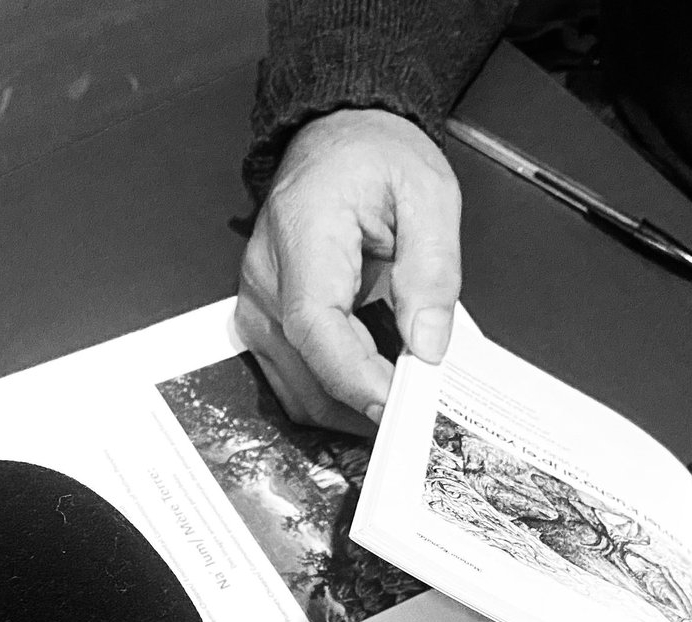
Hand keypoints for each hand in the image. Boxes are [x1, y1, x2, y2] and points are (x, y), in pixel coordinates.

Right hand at [237, 108, 463, 434]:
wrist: (336, 136)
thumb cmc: (375, 157)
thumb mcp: (429, 195)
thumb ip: (432, 270)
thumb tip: (429, 343)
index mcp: (304, 233)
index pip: (316, 324)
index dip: (356, 375)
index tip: (400, 402)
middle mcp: (267, 275)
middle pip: (304, 370)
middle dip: (360, 407)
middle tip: (419, 416)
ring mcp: (258, 300)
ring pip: (295, 388)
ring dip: (347, 409)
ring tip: (402, 405)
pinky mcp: (265, 317)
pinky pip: (293, 376)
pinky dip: (334, 394)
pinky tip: (374, 388)